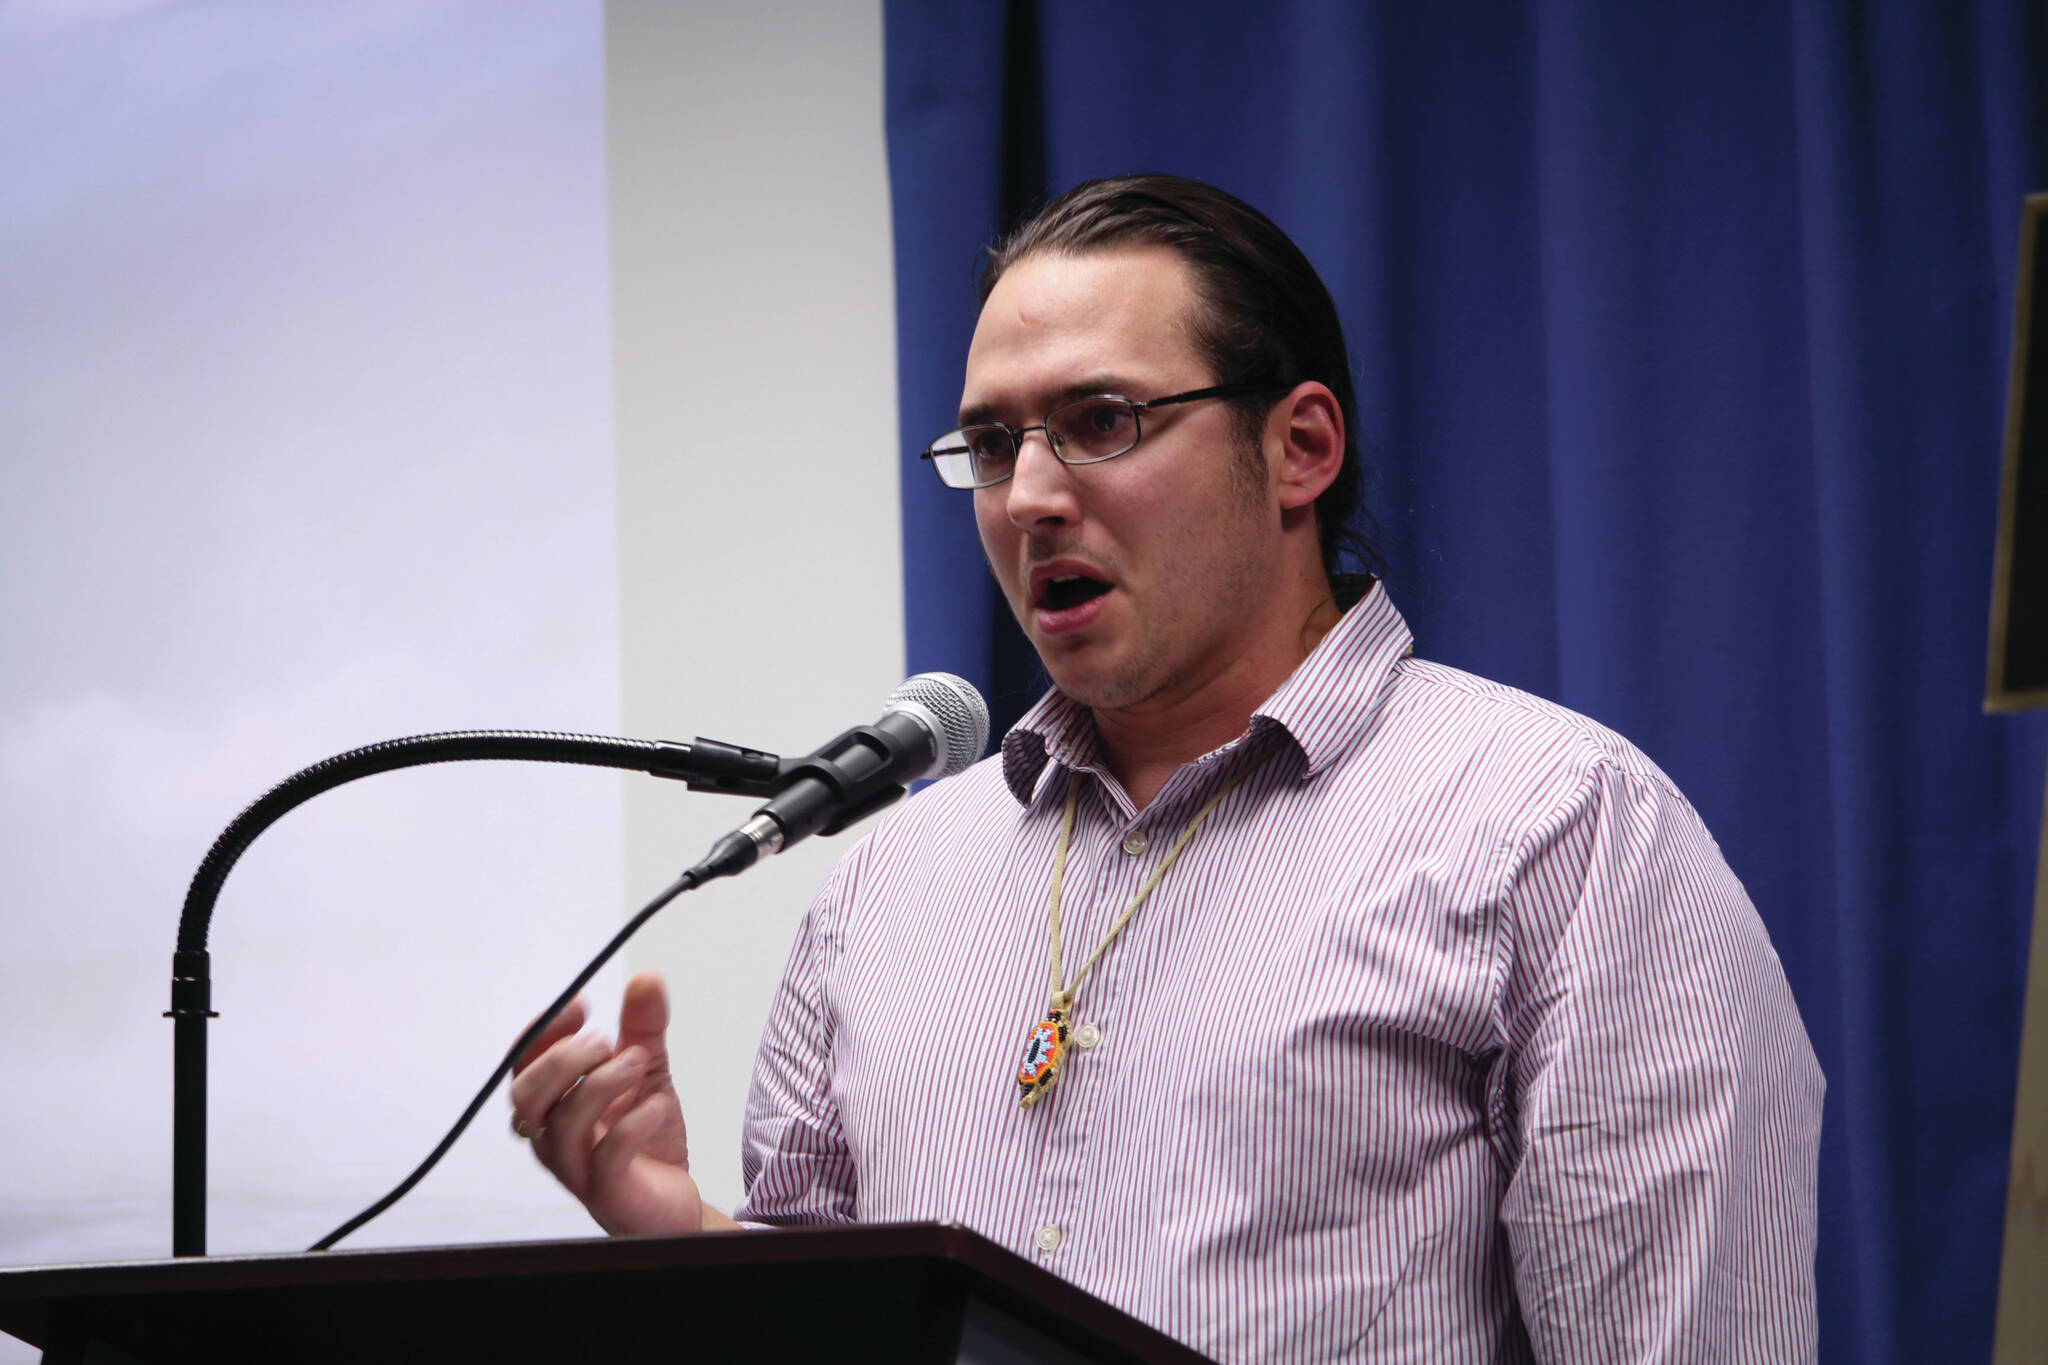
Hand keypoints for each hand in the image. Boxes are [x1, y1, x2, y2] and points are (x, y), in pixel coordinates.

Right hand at [508, 971, 713, 1235]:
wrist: (671, 1198)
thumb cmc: (644, 1135)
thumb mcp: (647, 1069)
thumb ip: (643, 1025)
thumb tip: (646, 976)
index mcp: (552, 1103)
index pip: (522, 1063)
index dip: (543, 1030)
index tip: (583, 1006)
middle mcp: (552, 1137)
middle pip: (526, 1096)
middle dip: (562, 1060)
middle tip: (606, 1042)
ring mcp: (576, 1168)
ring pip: (562, 1126)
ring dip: (601, 1084)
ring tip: (638, 1062)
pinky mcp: (608, 1191)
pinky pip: (606, 1158)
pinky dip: (632, 1125)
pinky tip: (658, 1105)